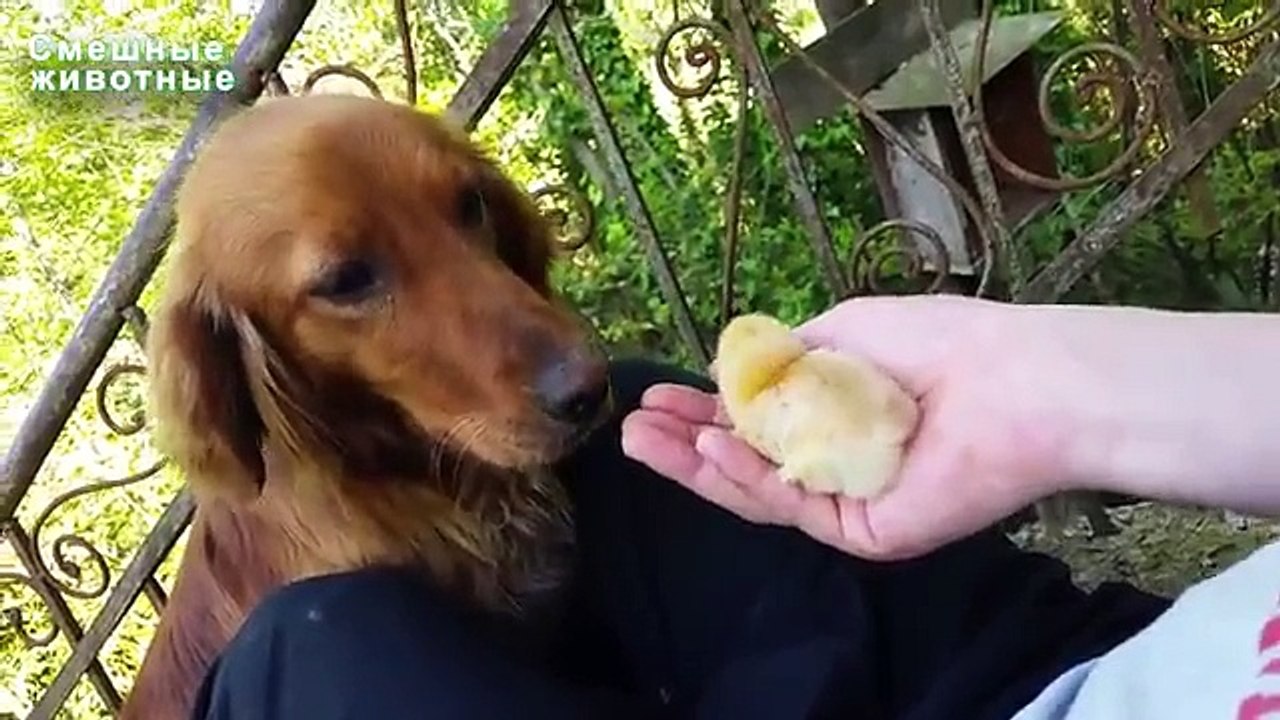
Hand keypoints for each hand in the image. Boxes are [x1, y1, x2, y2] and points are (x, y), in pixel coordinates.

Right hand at [621, 295, 1091, 560]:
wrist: (1012, 383)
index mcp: (836, 415)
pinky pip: (792, 507)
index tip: (654, 396)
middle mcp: (837, 463)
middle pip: (746, 463)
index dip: (702, 410)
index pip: (757, 422)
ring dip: (697, 465)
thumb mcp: (841, 332)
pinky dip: (745, 477)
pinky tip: (707, 446)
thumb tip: (726, 372)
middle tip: (630, 428)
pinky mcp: (863, 533)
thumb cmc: (934, 343)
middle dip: (683, 445)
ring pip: (758, 490)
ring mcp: (849, 501)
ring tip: (644, 437)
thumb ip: (782, 359)